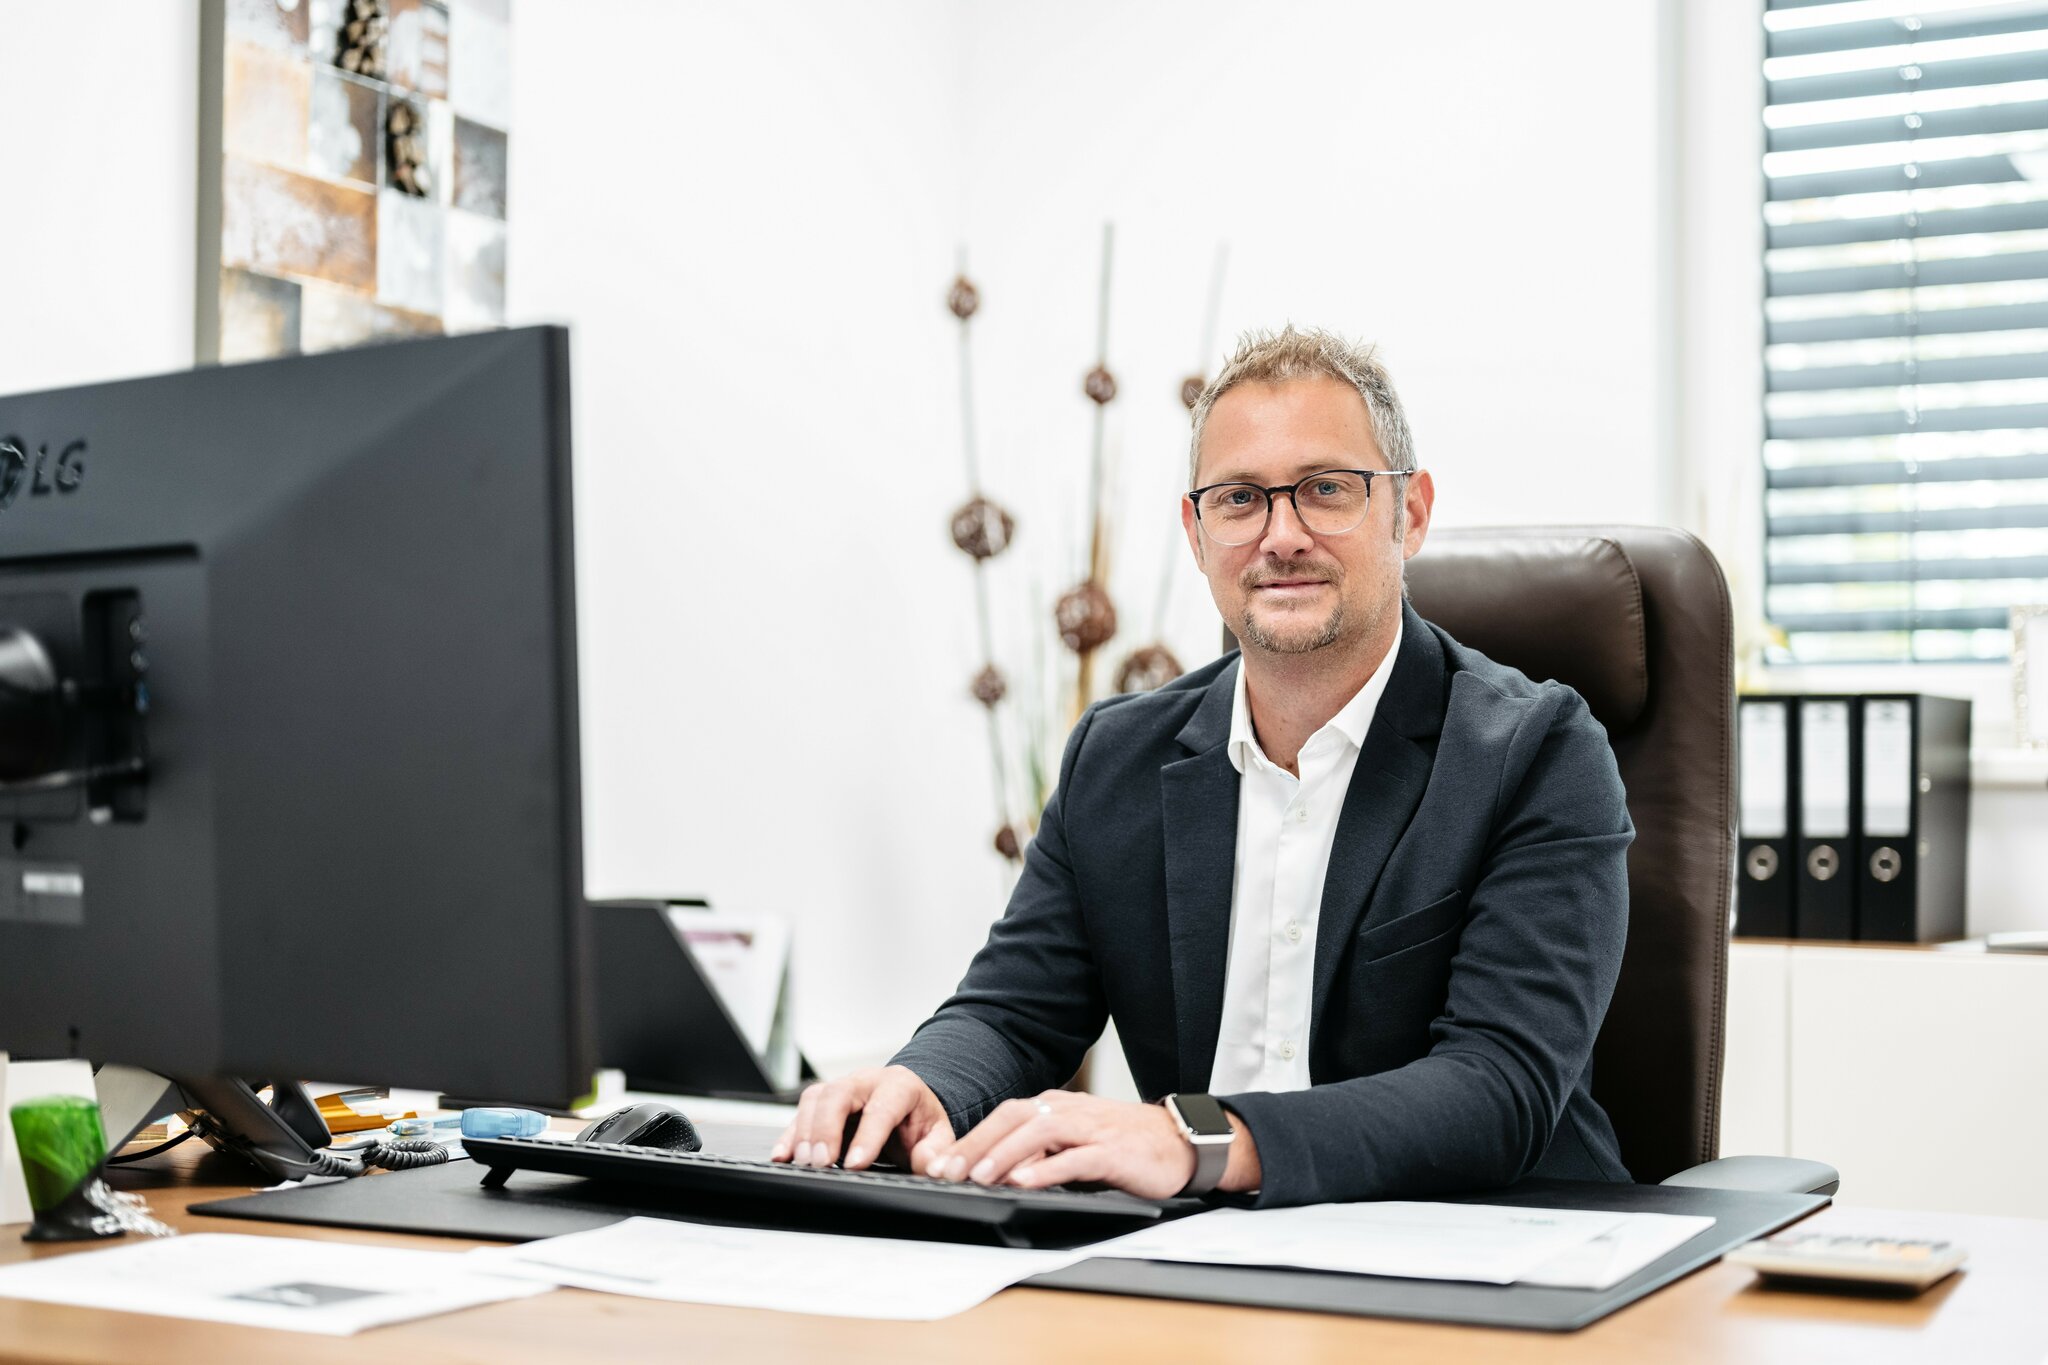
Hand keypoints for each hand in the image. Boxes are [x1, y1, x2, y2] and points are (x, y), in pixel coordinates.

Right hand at [771, 1066, 950, 1170]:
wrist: (908, 1103)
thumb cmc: (919, 1119)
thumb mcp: (938, 1134)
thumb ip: (936, 1151)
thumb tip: (929, 1166)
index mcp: (899, 1085)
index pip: (881, 1108)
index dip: (867, 1137)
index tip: (856, 1164)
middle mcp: (867, 1081)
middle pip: (839, 1094)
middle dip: (827, 1128)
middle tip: (822, 1162)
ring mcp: (842, 1087)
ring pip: (815, 1098)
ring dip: (806, 1131)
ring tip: (804, 1162)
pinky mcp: (823, 1101)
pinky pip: (801, 1111)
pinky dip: (790, 1134)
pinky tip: (783, 1155)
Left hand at [914, 1090, 1198, 1200]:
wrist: (1178, 1142)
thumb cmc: (1124, 1144)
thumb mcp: (1076, 1143)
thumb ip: (1041, 1152)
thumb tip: (997, 1172)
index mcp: (1056, 1108)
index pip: (1004, 1116)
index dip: (970, 1138)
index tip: (941, 1163)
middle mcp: (1068, 1112)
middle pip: (1013, 1119)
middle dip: (975, 1144)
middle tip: (945, 1170)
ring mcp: (1090, 1129)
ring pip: (1038, 1133)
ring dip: (1004, 1154)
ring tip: (978, 1175)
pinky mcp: (1111, 1151)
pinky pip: (1074, 1157)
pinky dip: (1047, 1169)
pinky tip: (1025, 1181)